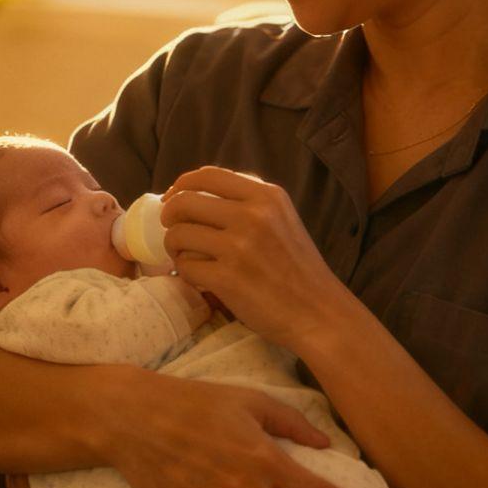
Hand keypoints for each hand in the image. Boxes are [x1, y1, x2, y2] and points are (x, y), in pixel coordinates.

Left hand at [161, 166, 345, 352]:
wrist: (319, 312)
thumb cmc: (299, 269)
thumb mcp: (283, 219)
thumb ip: (250, 202)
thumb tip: (199, 192)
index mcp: (266, 196)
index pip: (207, 175)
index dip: (182, 185)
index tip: (173, 198)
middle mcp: (252, 215)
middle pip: (185, 201)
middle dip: (169, 214)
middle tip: (172, 229)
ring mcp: (239, 246)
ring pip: (179, 234)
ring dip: (174, 245)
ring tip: (184, 255)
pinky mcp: (227, 278)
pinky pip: (185, 266)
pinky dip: (184, 272)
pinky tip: (196, 277)